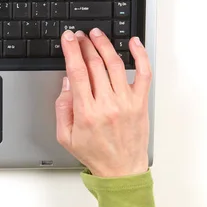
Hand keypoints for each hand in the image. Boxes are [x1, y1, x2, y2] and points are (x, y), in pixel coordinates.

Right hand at [55, 28, 151, 177]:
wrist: (122, 171)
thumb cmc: (95, 154)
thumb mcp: (65, 136)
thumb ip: (62, 107)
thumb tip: (67, 81)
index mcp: (86, 112)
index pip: (77, 72)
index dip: (71, 50)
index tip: (68, 38)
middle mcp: (107, 105)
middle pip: (95, 64)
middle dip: (84, 45)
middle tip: (79, 36)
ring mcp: (126, 102)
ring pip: (115, 64)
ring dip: (104, 45)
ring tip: (96, 35)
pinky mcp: (140, 102)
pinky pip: (144, 73)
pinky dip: (140, 55)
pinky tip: (133, 43)